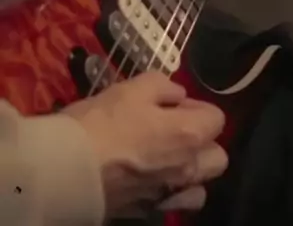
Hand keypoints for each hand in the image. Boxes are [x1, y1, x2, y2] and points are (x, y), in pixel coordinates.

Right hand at [64, 71, 226, 216]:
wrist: (69, 168)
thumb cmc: (104, 121)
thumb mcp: (134, 87)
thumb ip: (164, 86)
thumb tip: (177, 95)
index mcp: (189, 134)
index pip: (217, 119)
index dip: (197, 108)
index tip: (173, 105)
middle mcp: (186, 168)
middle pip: (217, 157)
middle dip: (202, 142)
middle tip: (173, 130)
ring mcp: (168, 194)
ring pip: (200, 187)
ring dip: (190, 172)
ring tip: (164, 160)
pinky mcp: (147, 212)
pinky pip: (172, 203)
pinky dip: (168, 192)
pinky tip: (148, 179)